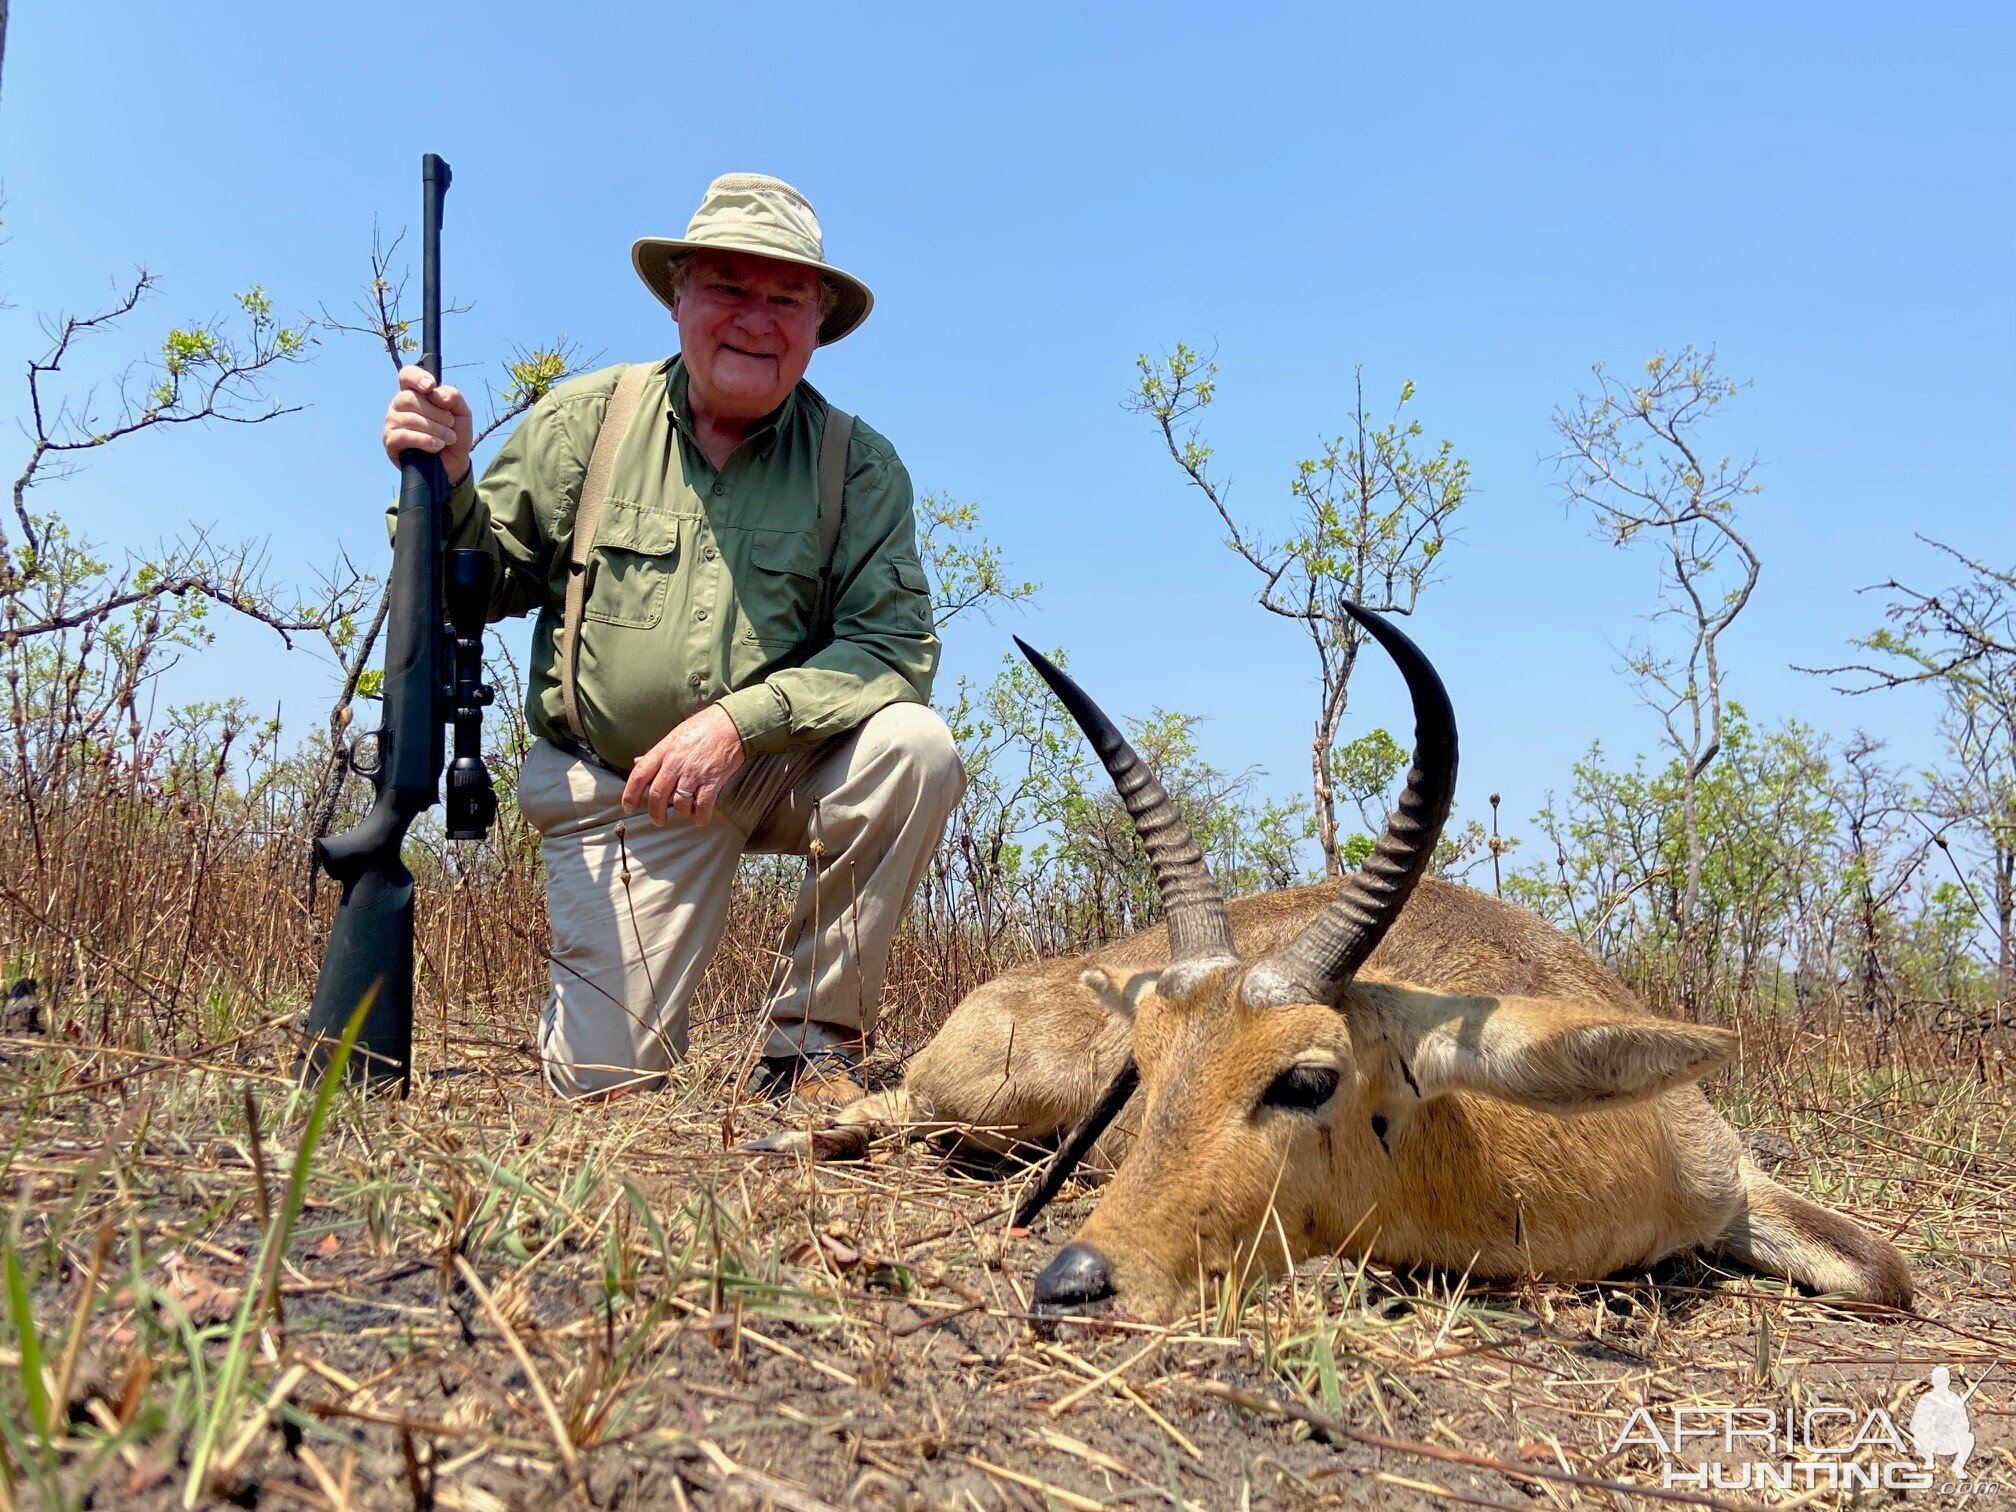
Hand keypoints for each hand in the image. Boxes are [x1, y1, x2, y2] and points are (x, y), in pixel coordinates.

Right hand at [382, 365, 473, 484]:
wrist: (453, 464)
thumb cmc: (454, 434)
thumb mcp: (461, 413)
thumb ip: (453, 397)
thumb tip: (435, 393)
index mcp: (414, 393)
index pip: (407, 375)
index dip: (416, 377)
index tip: (431, 386)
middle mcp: (399, 405)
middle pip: (410, 398)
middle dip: (436, 413)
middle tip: (450, 424)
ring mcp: (392, 423)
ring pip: (410, 418)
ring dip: (436, 429)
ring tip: (449, 438)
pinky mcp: (391, 441)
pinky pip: (405, 436)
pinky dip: (425, 440)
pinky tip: (437, 446)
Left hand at [622, 705, 746, 825]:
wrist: (732, 724)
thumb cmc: (703, 727)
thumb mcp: (674, 736)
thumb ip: (656, 753)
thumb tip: (638, 763)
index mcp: (664, 750)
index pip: (639, 775)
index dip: (630, 794)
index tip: (627, 807)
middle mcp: (676, 763)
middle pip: (657, 795)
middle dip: (655, 812)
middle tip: (658, 820)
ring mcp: (694, 773)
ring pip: (679, 803)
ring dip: (682, 812)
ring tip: (687, 811)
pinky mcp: (712, 780)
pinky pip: (702, 806)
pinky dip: (700, 816)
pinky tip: (701, 817)